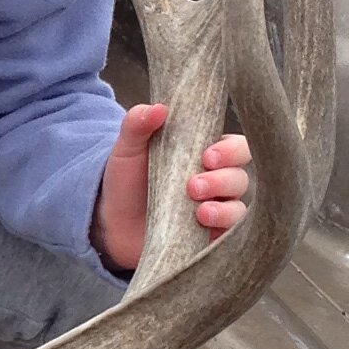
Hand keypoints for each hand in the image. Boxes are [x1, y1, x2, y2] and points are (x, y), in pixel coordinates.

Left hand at [91, 103, 251, 274]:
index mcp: (206, 155)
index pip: (237, 147)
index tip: (207, 156)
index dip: (231, 151)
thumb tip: (157, 108)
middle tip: (192, 186)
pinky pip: (229, 238)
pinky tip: (203, 229)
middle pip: (239, 178)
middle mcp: (217, 183)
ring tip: (199, 212)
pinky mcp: (208, 240)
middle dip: (221, 180)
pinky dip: (222, 234)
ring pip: (238, 209)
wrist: (109, 223)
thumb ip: (137, 124)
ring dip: (224, 209)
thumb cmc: (126, 180)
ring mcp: (215, 212)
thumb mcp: (127, 149)